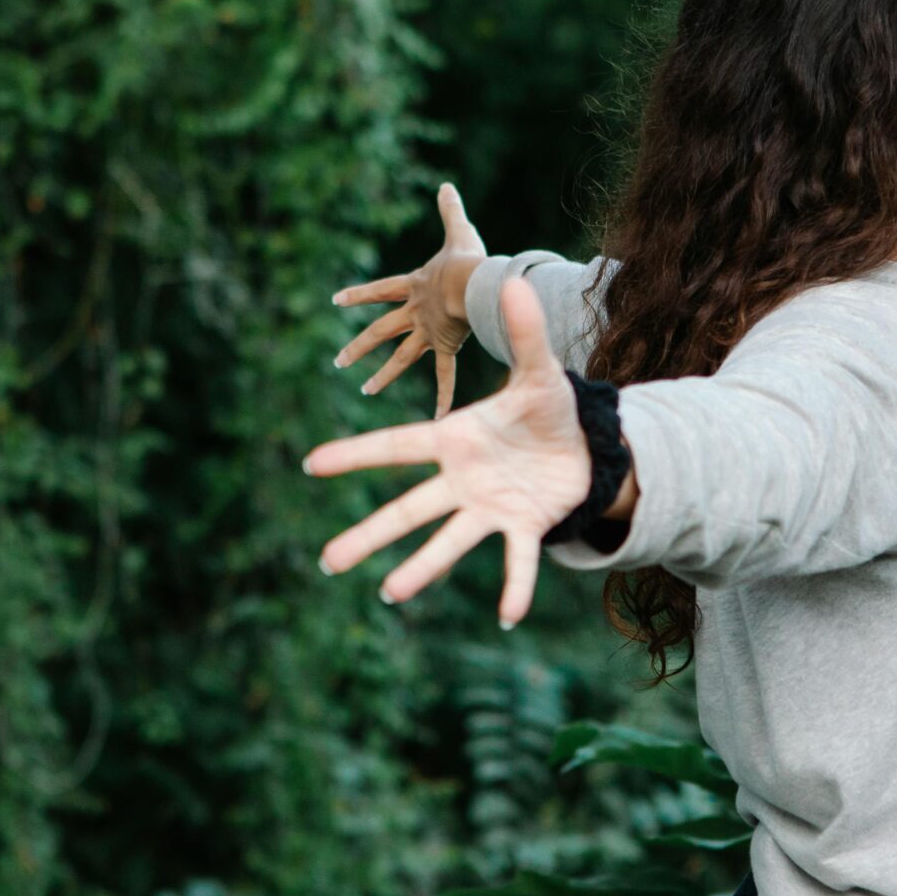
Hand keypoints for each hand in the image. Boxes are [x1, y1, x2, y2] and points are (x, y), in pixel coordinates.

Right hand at [303, 275, 588, 629]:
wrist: (584, 445)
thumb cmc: (548, 408)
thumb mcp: (540, 371)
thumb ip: (526, 333)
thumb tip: (514, 278)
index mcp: (455, 440)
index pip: (397, 447)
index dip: (355, 455)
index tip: (311, 463)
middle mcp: (463, 480)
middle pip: (408, 509)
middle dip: (369, 534)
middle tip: (327, 561)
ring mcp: (489, 507)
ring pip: (448, 541)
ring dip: (421, 569)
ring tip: (390, 593)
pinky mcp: (523, 527)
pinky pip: (516, 561)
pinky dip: (515, 588)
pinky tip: (507, 617)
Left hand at [331, 180, 485, 416]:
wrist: (473, 284)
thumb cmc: (466, 258)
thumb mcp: (458, 231)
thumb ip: (450, 210)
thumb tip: (445, 184)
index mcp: (413, 286)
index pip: (378, 289)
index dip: (358, 294)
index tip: (335, 300)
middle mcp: (414, 312)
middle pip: (380, 331)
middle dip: (358, 346)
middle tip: (338, 361)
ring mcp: (428, 332)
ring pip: (400, 357)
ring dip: (382, 375)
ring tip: (365, 390)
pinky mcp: (446, 346)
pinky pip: (443, 376)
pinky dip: (442, 397)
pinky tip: (437, 419)